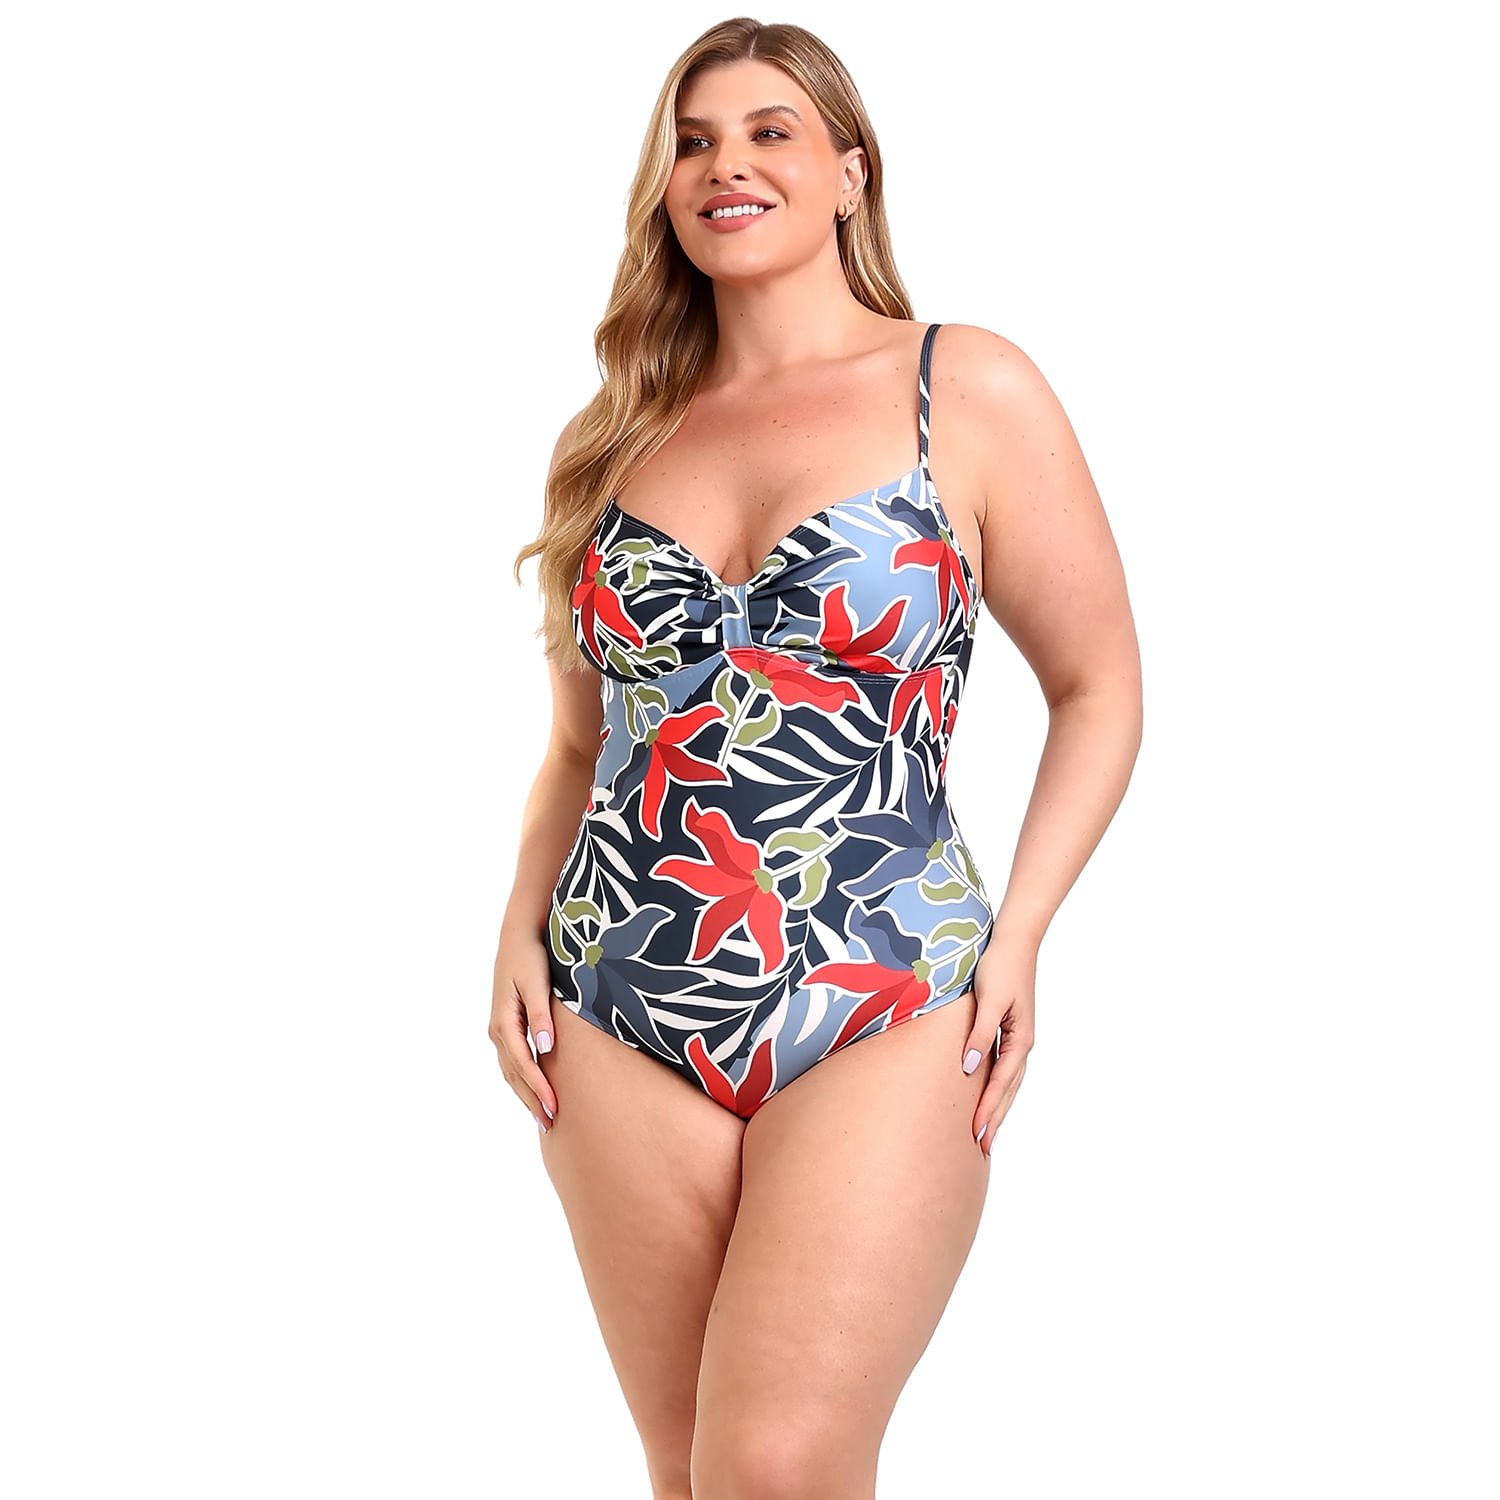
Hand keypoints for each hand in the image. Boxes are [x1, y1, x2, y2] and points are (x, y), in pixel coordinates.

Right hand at [489, 927, 559, 1133]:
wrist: (518, 936)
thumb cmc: (531, 957)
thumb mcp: (538, 983)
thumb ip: (541, 1016)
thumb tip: (546, 1048)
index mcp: (504, 1022)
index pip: (523, 1064)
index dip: (538, 1088)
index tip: (554, 1107)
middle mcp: (498, 1030)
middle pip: (514, 1074)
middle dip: (532, 1100)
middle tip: (551, 1125)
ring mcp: (499, 1029)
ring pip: (511, 1071)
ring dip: (526, 1094)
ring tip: (544, 1116)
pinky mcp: (506, 1026)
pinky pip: (513, 1061)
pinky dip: (523, 1079)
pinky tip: (535, 1090)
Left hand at [960, 925, 1036, 1156]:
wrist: (1014, 941)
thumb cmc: (999, 967)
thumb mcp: (987, 1000)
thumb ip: (979, 1035)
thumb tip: (969, 1069)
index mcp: (1020, 1039)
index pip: (1000, 1084)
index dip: (988, 1111)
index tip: (976, 1135)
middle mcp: (1022, 1043)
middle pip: (1008, 1090)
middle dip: (995, 1119)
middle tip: (981, 1149)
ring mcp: (1018, 1037)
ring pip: (1008, 1082)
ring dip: (997, 1107)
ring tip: (986, 1132)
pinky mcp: (1010, 1029)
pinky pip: (1004, 1067)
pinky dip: (997, 1087)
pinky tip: (987, 1094)